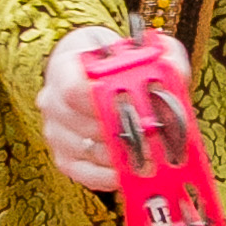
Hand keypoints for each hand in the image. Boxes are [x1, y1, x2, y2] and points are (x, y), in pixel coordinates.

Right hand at [38, 22, 192, 191]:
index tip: (134, 104)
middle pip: (89, 125)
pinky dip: (114, 176)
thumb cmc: (114, 65)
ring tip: (155, 153)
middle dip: (128, 131)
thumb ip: (160, 54)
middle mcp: (54, 103)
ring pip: (94, 151)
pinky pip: (89, 176)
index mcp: (65, 70)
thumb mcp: (137, 50)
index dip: (105, 100)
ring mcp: (57, 134)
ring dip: (126, 155)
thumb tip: (172, 69)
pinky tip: (135, 170)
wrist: (92, 75)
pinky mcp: (65, 160)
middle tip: (157, 134)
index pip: (74, 89)